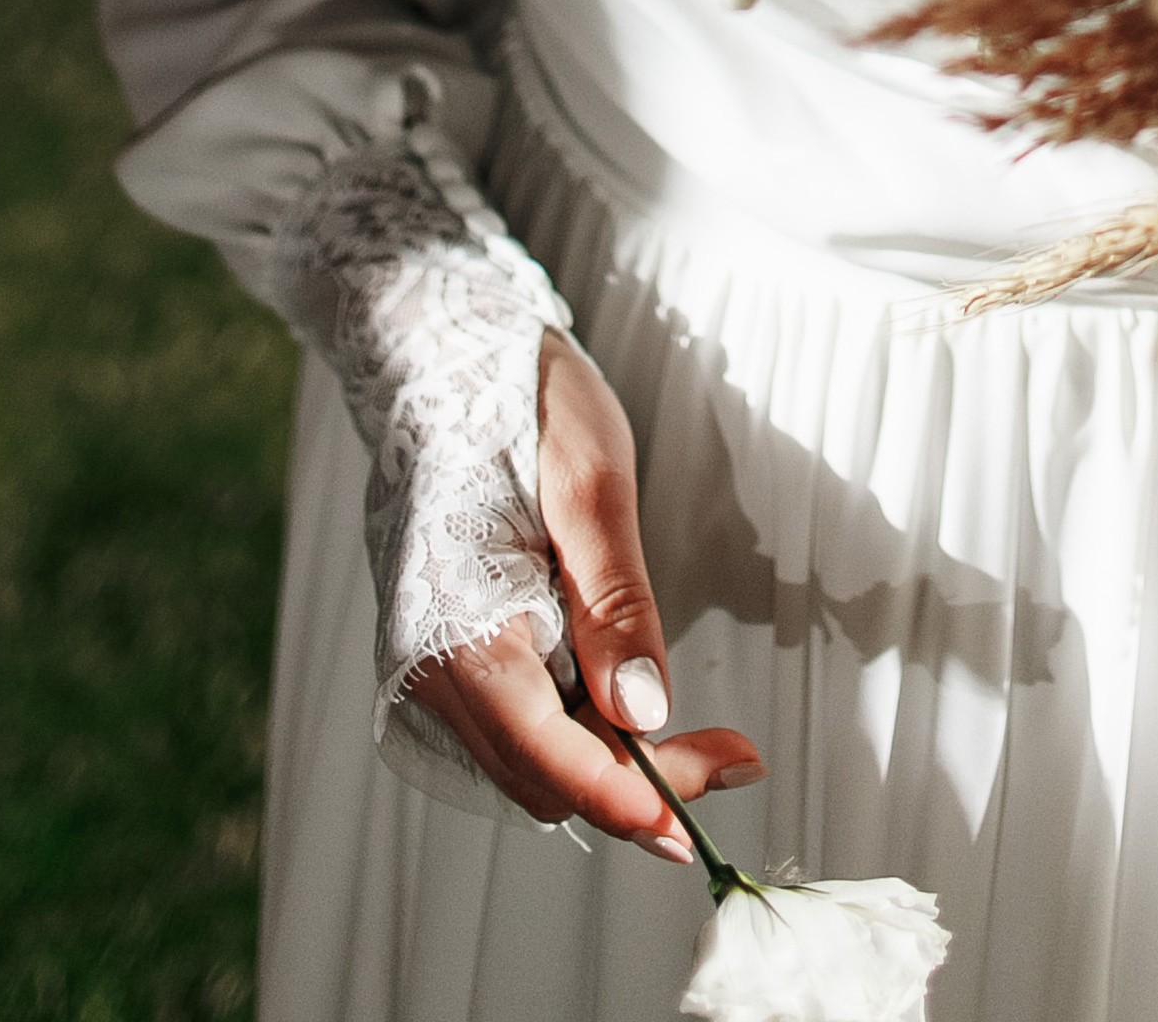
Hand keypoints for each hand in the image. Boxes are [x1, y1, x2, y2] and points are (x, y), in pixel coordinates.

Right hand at [403, 330, 764, 844]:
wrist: (441, 352)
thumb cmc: (517, 401)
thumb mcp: (590, 486)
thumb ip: (615, 606)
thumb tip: (644, 714)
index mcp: (461, 630)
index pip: (551, 758)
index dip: (630, 797)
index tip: (703, 806)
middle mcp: (429, 667)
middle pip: (543, 775)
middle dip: (636, 783)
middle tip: (729, 753)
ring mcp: (428, 664)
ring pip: (528, 760)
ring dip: (609, 761)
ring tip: (692, 734)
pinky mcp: (442, 650)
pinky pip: (511, 721)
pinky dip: (574, 729)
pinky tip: (621, 695)